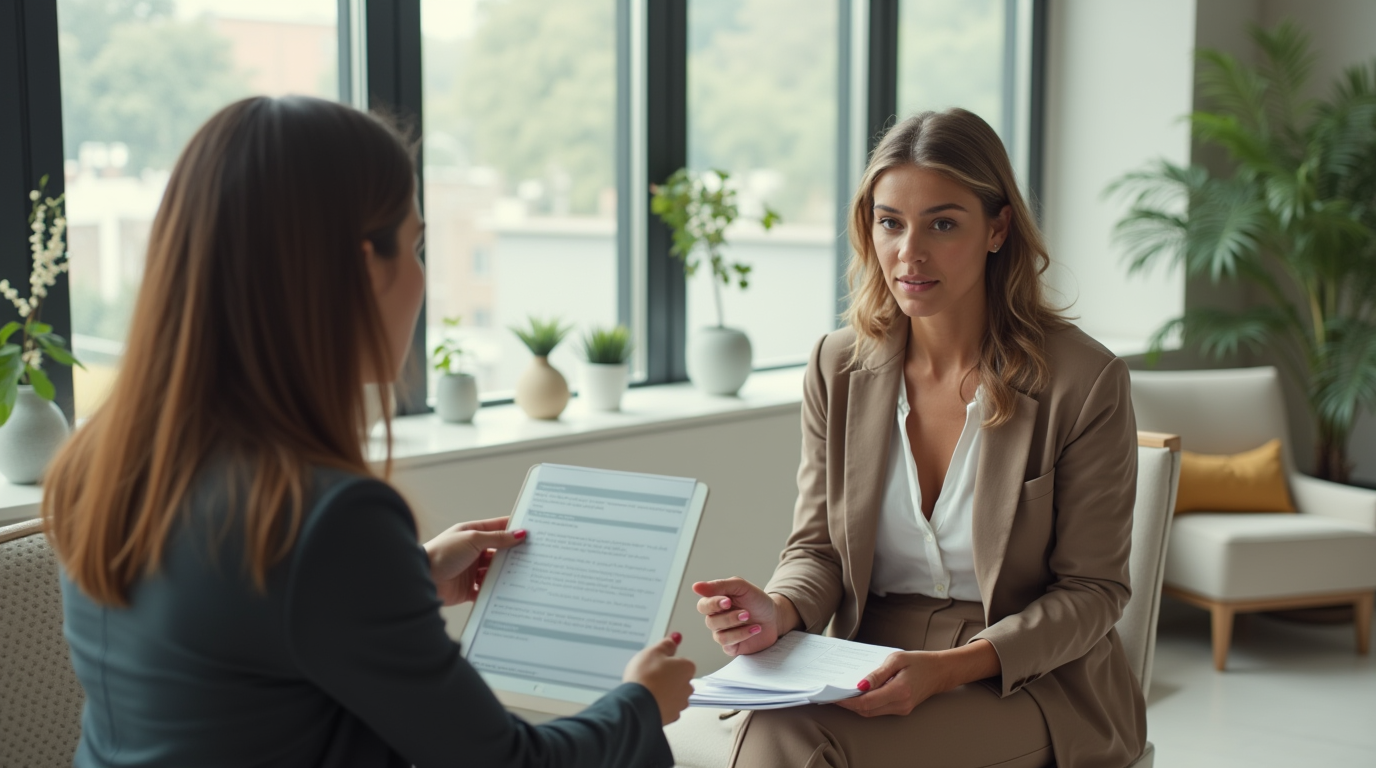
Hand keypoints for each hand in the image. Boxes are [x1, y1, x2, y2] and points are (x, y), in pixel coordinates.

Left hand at [423, 517, 525, 605]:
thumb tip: (519, 533)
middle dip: (513, 554)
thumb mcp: (473, 539)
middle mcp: (472, 551)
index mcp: (472, 533)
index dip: (514, 529)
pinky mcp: (468, 589)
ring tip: (523, 575)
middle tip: (533, 556)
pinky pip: (486, 590)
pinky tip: (508, 591)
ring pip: (494, 572)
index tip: (532, 532)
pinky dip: (495, 591)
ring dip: (505, 574)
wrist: (422, 579)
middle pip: (498, 552)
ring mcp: (471, 570)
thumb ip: (497, 538)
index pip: (498, 528)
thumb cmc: (442, 553)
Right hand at [622, 633, 695, 724]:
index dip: (668, 662)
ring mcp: (680, 703)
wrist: (637, 704)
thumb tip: (674, 639)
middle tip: (651, 675)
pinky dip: (660, 704)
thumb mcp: (653, 652)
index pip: (682, 662)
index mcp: (686, 668)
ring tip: (648, 689)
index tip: (658, 662)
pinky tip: (649, 700)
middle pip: (679, 679)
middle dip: (668, 678)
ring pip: (674, 695)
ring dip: (664, 692)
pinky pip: (667, 708)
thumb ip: (666, 645)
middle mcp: (687, 686)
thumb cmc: (645, 677)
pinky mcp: (671, 716)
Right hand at [692, 578, 799, 656]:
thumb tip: (696, 586)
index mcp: (715, 603)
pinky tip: (755, 629)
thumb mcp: (741, 587)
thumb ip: (720, 585)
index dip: (713, 604)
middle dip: (729, 618)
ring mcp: (723, 633)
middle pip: (710, 622)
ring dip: (737, 627)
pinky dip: (743, 636)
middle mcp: (716, 619)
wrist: (774, 617)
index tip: (728, 602)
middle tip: (746, 613)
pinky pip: (728, 645)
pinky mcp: (731, 647)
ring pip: (719, 635)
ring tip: (751, 619)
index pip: (703, 606)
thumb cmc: (757, 601)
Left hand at [832, 650, 948, 716]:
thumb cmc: (919, 661)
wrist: (940, 671)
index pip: (867, 702)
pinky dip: (866, 704)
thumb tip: (860, 685)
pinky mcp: (902, 709)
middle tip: (832, 695)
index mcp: (899, 691)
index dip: (848, 700)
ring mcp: (902, 709)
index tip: (833, 695)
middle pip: (867, 710)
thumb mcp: (897, 659)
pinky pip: (879, 710)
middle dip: (848, 704)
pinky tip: (858, 695)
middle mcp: (900, 704)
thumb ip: (878, 673)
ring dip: (856, 705)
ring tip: (842, 694)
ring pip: (871, 712)